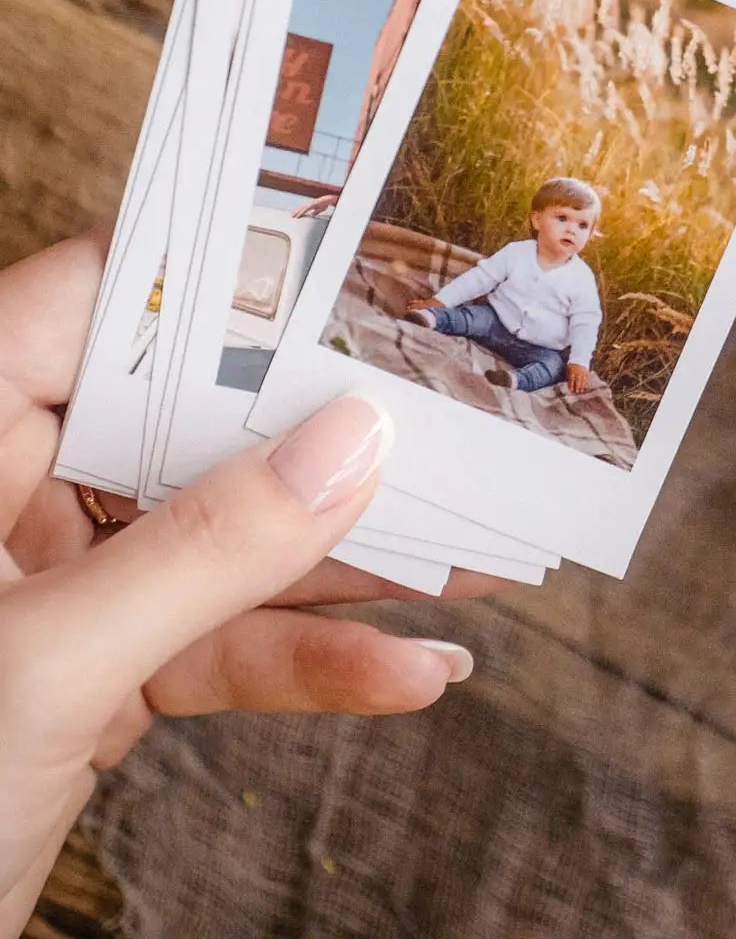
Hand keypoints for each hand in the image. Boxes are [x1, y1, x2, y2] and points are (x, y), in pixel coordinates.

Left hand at [1, 235, 493, 933]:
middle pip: (191, 428)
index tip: (346, 273)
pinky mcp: (93, 678)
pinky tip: (404, 671)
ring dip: (352, 566)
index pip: (94, 306)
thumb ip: (200, 554)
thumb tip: (347, 447)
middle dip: (327, 442)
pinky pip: (219, 645)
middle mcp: (8, 499)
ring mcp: (56, 591)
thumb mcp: (39, 667)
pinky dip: (311, 661)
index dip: (219, 280)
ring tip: (475, 560)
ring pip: (225, 545)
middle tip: (448, 422)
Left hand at [290, 195, 336, 218]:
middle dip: (296, 212)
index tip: (296, 215)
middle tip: (292, 216)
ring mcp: (310, 204)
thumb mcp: (320, 209)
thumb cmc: (325, 204)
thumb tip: (312, 215)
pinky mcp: (311, 205)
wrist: (329, 199)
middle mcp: (309, 204)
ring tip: (294, 216)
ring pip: (302, 209)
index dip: (299, 212)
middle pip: (301, 208)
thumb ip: (315, 212)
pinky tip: (299, 215)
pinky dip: (301, 213)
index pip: (303, 209)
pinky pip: (305, 210)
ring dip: (297, 213)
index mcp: (310, 205)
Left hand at [565, 363, 591, 393]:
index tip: (571, 390)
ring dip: (582, 386)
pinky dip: (586, 383)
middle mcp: (578, 372)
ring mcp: (583, 372)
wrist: (579, 358)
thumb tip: (568, 384)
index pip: (572, 379)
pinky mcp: (586, 372)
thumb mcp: (568, 369)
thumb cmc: (572, 365)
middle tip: (577, 392)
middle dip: (578, 386)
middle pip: (578, 380)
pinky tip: (586, 387)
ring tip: (582, 391)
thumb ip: (568, 376)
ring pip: (583, 380)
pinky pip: (587, 378)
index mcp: (572, 371)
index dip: (571, 385)